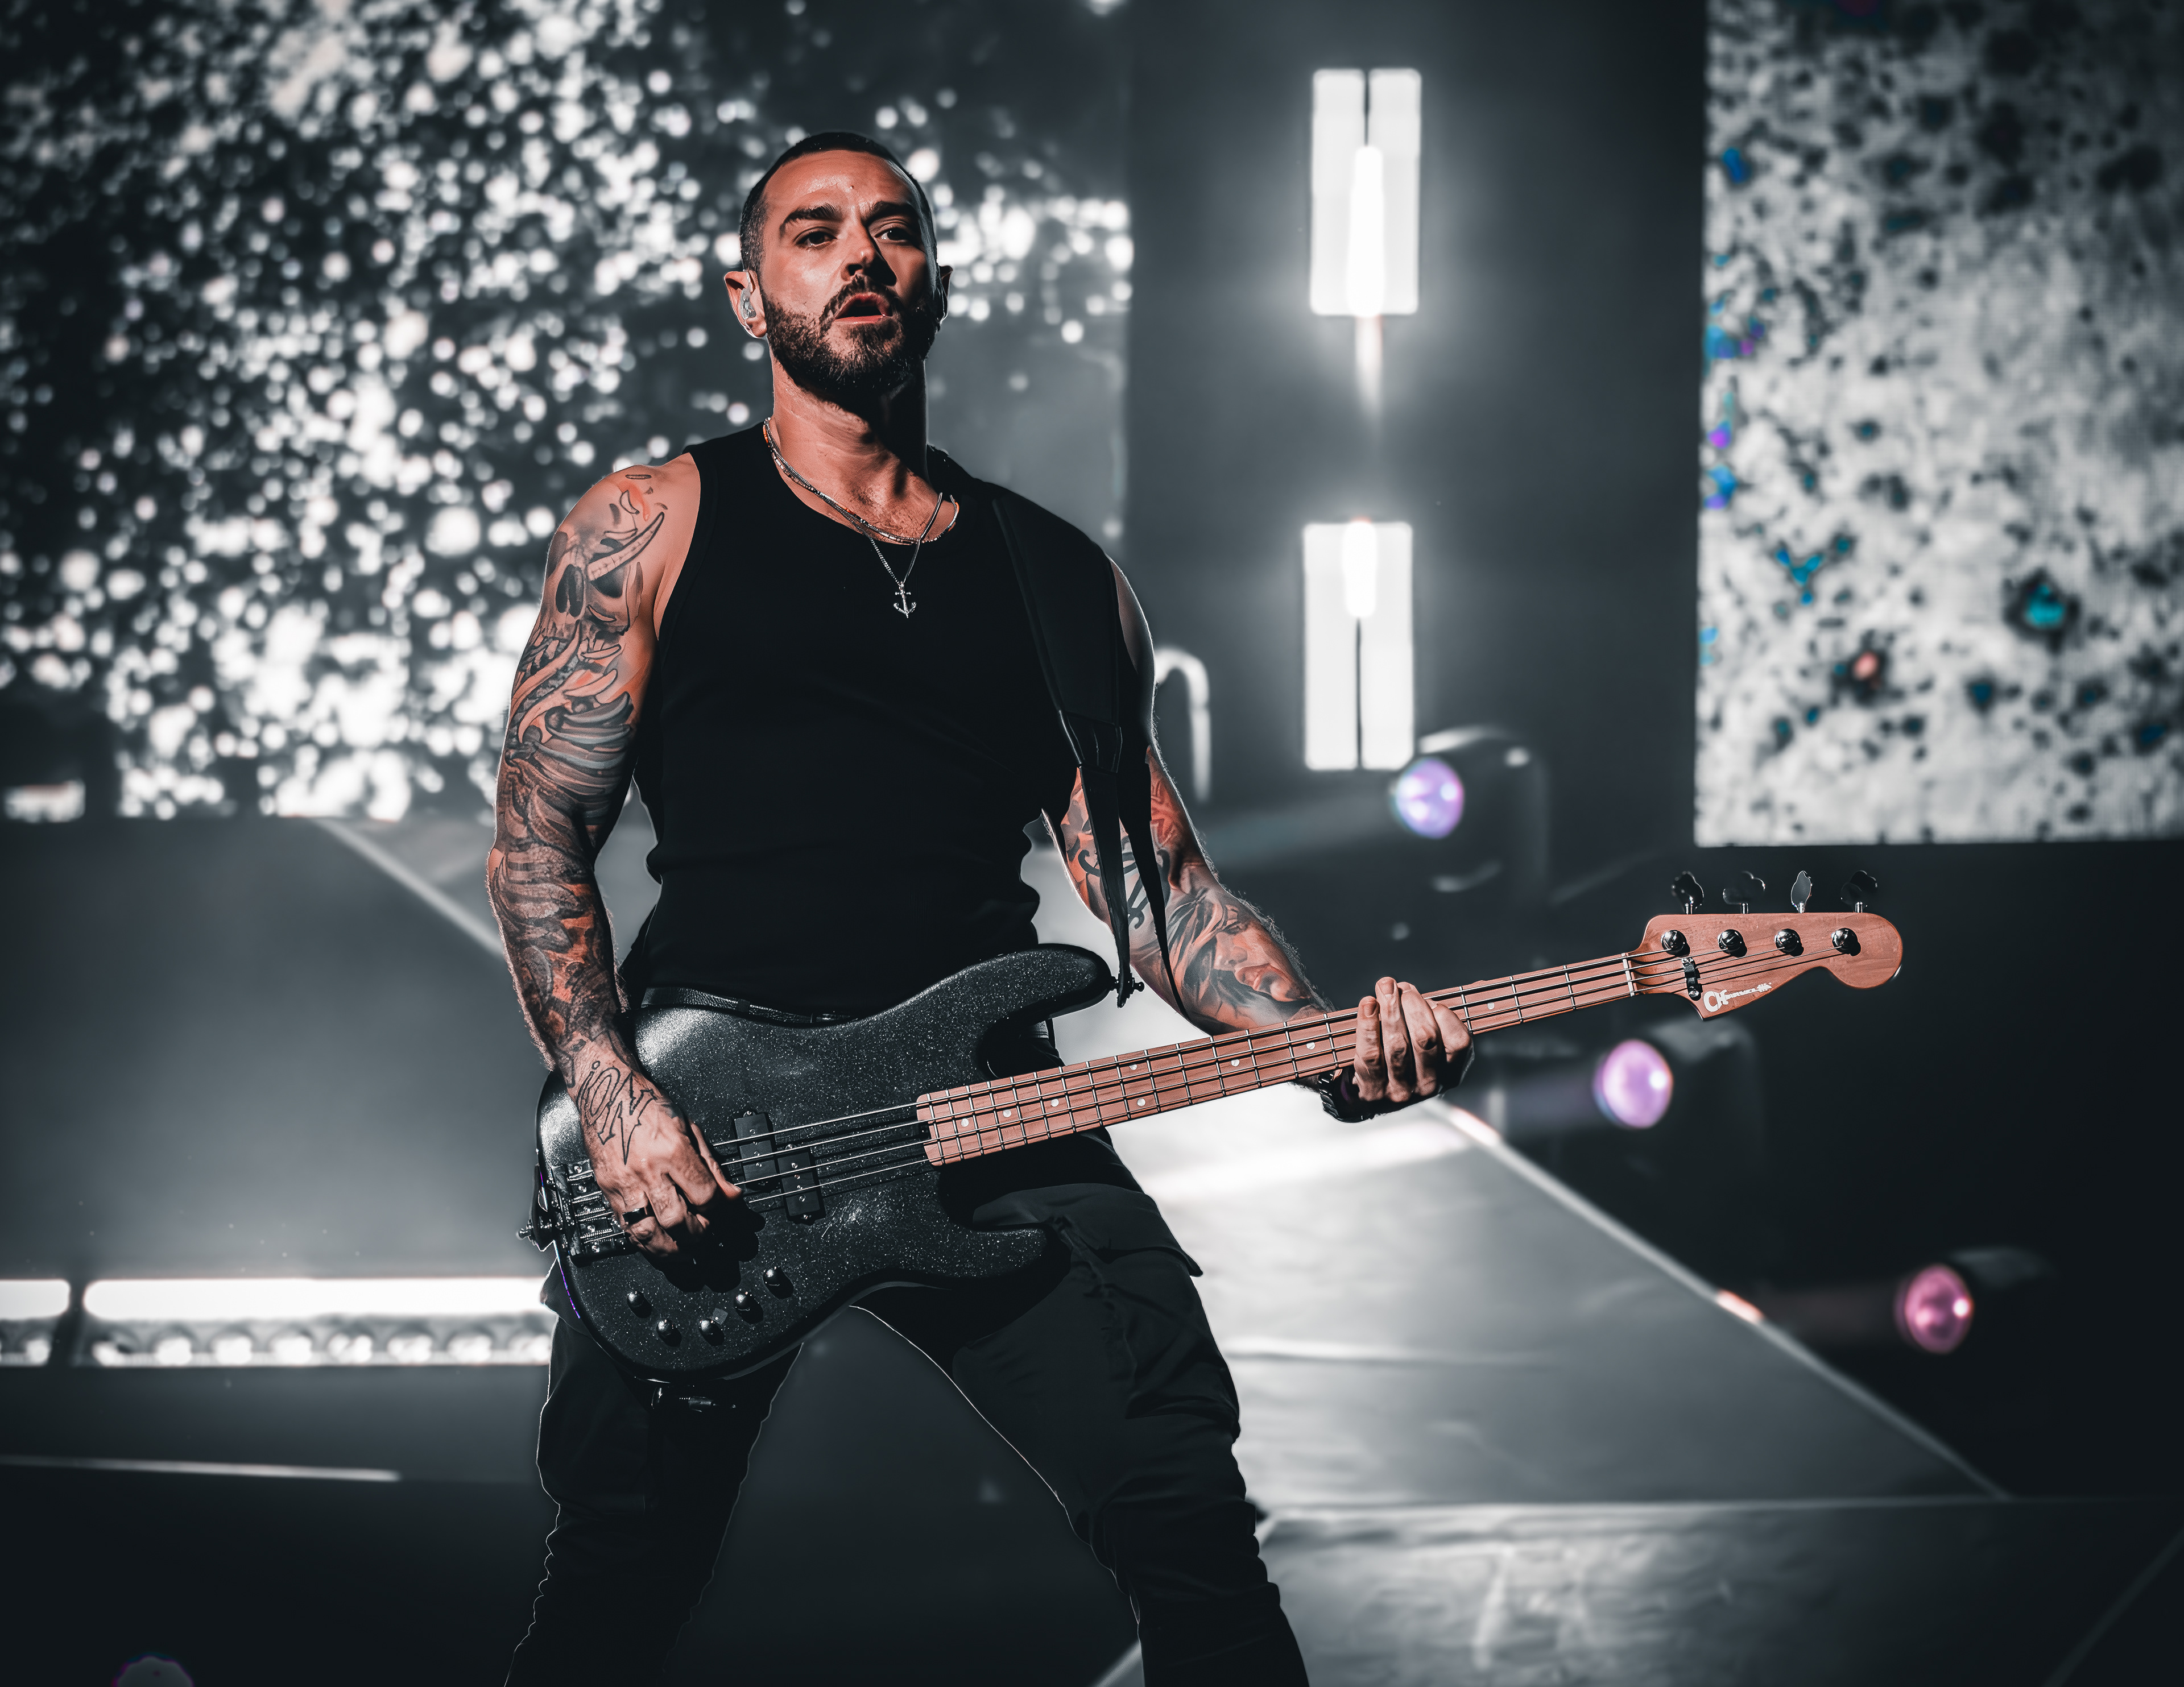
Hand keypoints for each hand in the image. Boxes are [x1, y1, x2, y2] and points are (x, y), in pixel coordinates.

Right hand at [570, 1054, 739, 1256]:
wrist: (606, 1092)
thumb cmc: (647, 1104)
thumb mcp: (688, 1127)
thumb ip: (711, 1165)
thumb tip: (731, 1194)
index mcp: (673, 1150)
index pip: (704, 1195)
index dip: (718, 1208)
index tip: (722, 1210)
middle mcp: (648, 1170)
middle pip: (678, 1220)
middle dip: (697, 1235)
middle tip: (706, 1235)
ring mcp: (625, 1183)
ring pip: (648, 1233)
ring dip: (670, 1250)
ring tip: (685, 1254)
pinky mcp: (608, 1190)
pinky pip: (627, 1227)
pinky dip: (644, 1243)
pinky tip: (657, 1246)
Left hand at [1350, 978, 1470, 1107]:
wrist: (1371, 1099)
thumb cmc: (1404, 1063)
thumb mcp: (1429, 1052)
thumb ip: (1428, 1024)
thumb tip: (1408, 991)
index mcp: (1451, 1074)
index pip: (1458, 1042)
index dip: (1444, 1015)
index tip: (1429, 1000)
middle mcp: (1429, 1085)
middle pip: (1425, 1038)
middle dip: (1413, 1005)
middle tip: (1401, 987)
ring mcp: (1400, 1090)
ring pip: (1397, 1044)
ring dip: (1391, 1010)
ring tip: (1385, 986)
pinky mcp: (1373, 1090)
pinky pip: (1370, 1054)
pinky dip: (1368, 1025)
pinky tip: (1368, 1005)